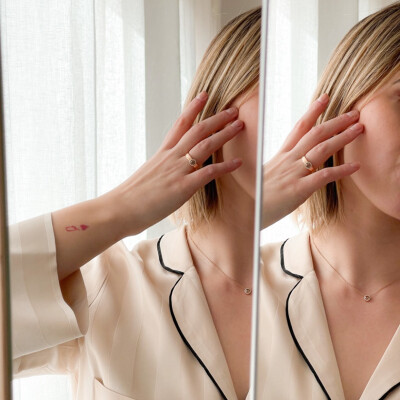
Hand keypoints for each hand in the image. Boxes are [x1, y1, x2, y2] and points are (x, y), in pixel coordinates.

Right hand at [107, 92, 243, 237]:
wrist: (118, 209)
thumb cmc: (130, 196)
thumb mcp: (148, 175)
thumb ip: (161, 169)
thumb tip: (168, 171)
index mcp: (162, 154)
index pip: (179, 124)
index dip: (193, 108)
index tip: (204, 96)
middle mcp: (171, 157)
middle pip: (197, 131)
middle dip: (217, 118)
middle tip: (233, 110)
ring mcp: (177, 170)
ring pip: (204, 145)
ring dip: (224, 134)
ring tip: (239, 125)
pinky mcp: (182, 187)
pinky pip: (208, 172)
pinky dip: (225, 167)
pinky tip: (238, 163)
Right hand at [262, 94, 362, 228]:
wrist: (247, 212)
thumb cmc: (256, 197)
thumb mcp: (266, 176)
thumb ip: (281, 168)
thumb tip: (293, 165)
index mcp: (281, 156)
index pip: (299, 128)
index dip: (313, 111)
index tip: (325, 97)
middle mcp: (288, 161)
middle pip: (314, 134)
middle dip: (336, 122)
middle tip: (354, 114)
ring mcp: (293, 174)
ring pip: (321, 149)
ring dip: (342, 137)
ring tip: (359, 129)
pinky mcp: (298, 190)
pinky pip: (323, 176)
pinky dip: (341, 170)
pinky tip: (355, 166)